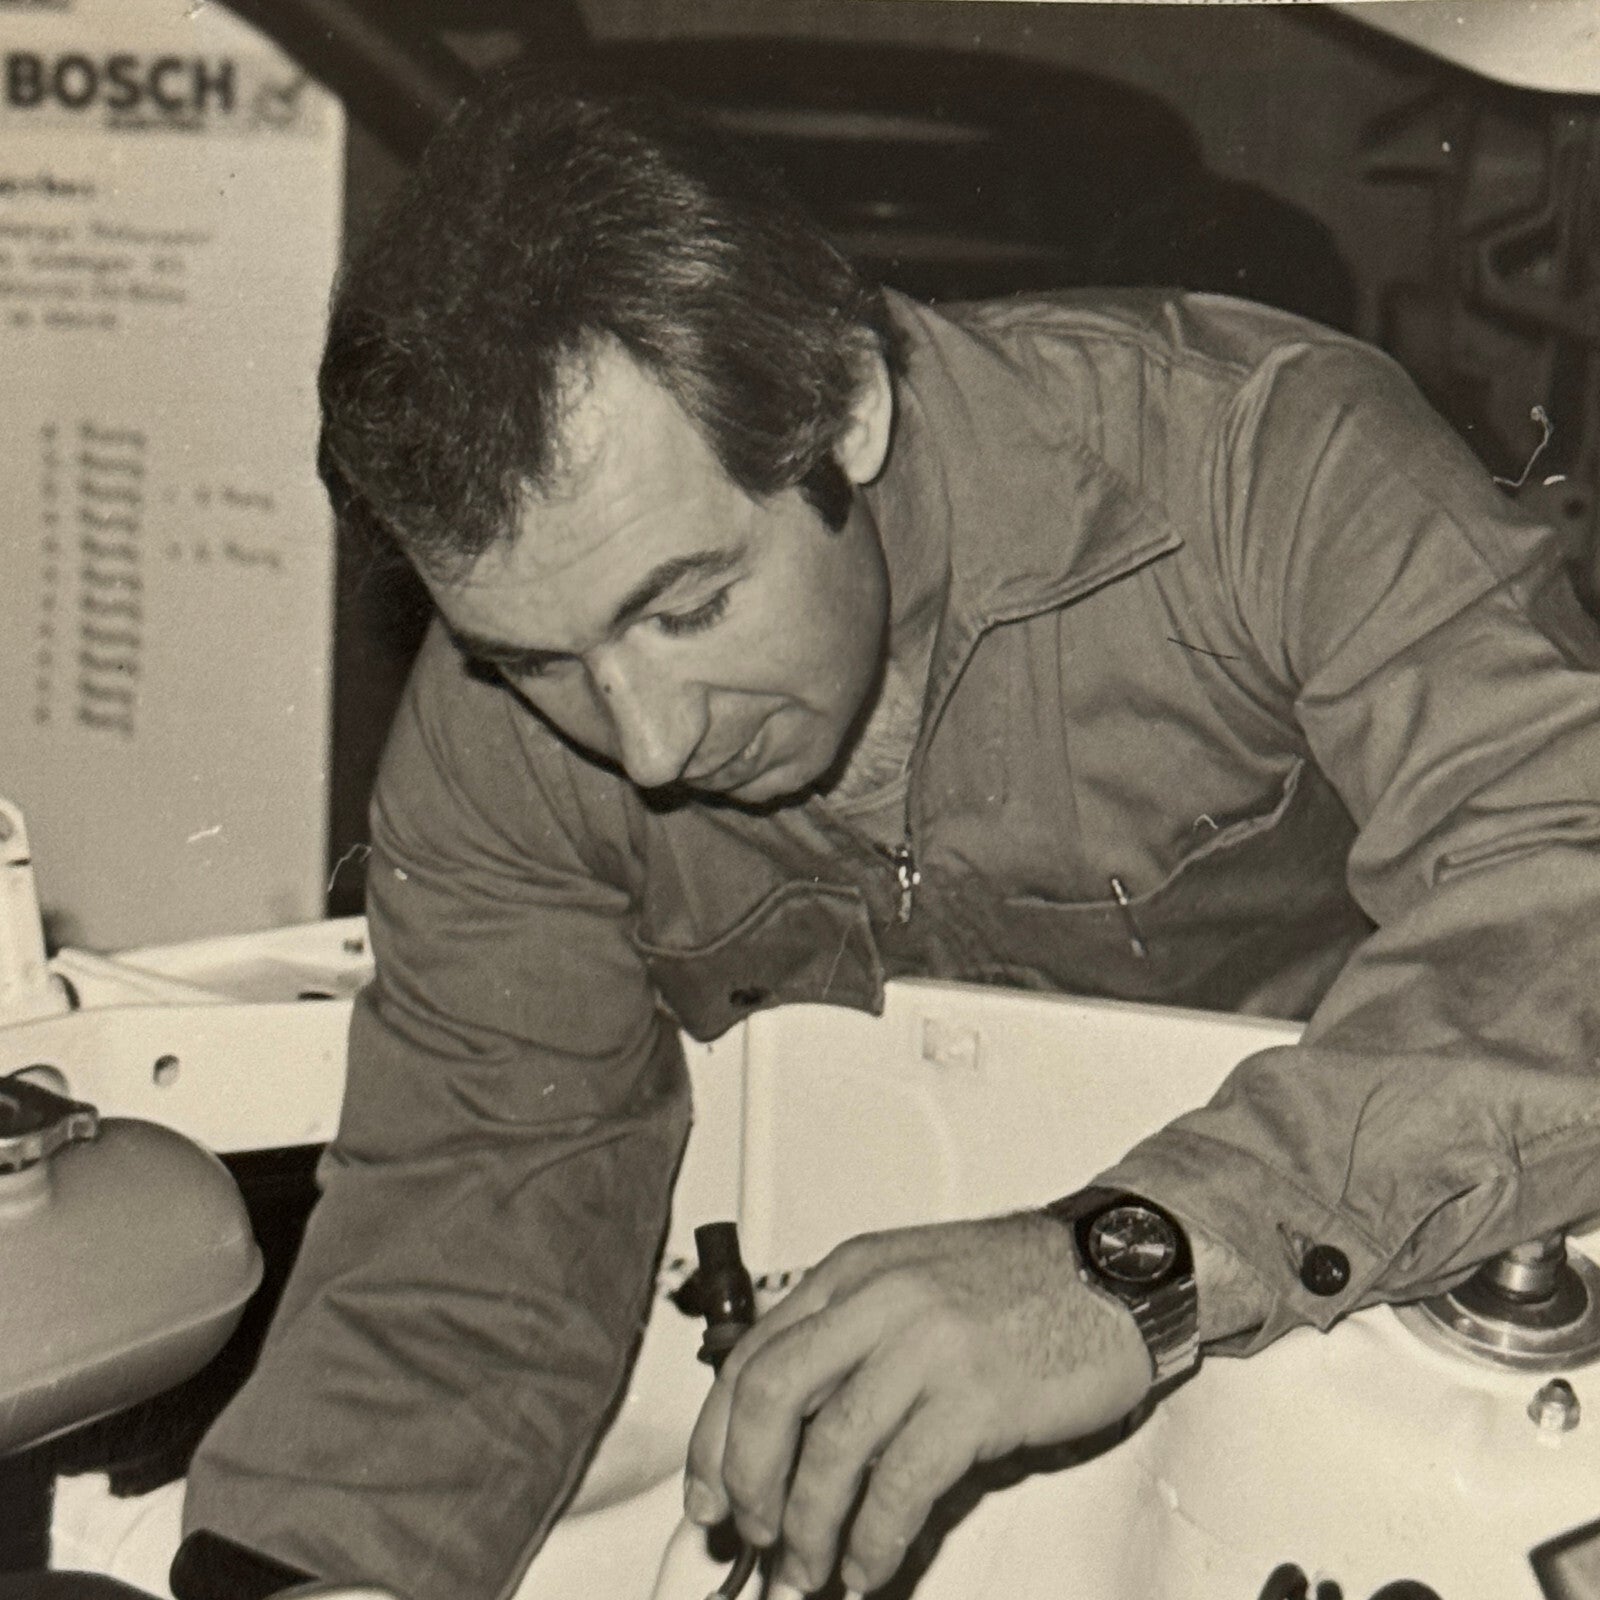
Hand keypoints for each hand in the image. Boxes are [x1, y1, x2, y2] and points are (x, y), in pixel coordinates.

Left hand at [683, 1213, 1152, 1595]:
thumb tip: (789, 1435)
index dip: (716, 1437)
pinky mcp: (979, 1395)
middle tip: (751, 1534)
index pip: (752, 1355)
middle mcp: (881, 1299)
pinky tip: (866, 1564)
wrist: (1115, 1266)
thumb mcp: (912, 1284)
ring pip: (832, 1448)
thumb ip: (851, 1339)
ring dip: (807, 1526)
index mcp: (854, 1273)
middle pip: (772, 1395)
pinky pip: (902, 1483)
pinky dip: (873, 1539)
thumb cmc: (1019, 1285)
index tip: (709, 1494)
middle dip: (746, 1480)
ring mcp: (929, 1344)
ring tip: (807, 1569)